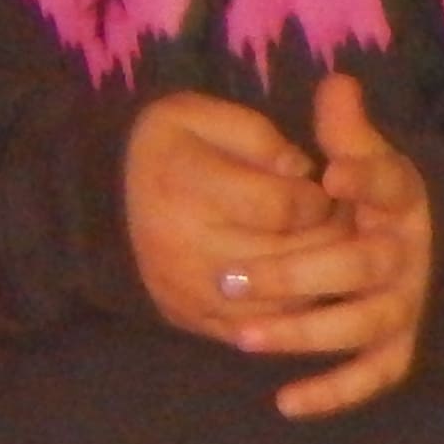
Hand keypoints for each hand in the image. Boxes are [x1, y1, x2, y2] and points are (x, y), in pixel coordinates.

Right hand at [127, 90, 353, 340]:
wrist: (110, 196)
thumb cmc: (175, 147)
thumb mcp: (202, 114)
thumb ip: (259, 137)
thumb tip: (300, 172)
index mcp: (184, 188)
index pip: (286, 207)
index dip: (318, 197)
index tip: (319, 186)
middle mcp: (181, 249)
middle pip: (291, 259)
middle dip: (327, 237)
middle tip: (333, 218)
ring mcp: (185, 292)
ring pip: (284, 304)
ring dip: (317, 278)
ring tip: (317, 245)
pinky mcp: (190, 318)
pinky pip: (261, 329)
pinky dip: (289, 307)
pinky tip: (296, 277)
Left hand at [233, 73, 434, 419]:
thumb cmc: (384, 205)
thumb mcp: (374, 160)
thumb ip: (348, 130)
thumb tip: (335, 81)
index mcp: (402, 200)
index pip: (388, 184)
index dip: (364, 178)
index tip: (330, 175)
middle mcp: (409, 254)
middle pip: (362, 264)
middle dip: (298, 274)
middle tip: (232, 279)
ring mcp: (407, 303)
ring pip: (363, 324)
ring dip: (306, 334)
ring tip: (243, 337)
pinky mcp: (401, 345)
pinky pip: (374, 375)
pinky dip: (336, 393)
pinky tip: (285, 402)